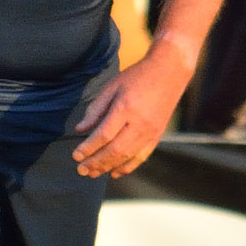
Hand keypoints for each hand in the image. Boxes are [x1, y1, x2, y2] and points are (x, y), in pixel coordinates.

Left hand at [72, 47, 190, 178]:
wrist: (169, 72)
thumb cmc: (137, 77)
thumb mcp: (111, 87)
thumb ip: (95, 109)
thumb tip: (80, 129)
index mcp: (126, 109)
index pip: (104, 135)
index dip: (88, 148)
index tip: (75, 156)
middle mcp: (140, 123)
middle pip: (115, 150)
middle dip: (96, 162)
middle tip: (81, 170)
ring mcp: (151, 131)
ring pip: (128, 156)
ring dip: (109, 167)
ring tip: (93, 174)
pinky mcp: (157, 135)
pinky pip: (142, 156)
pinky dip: (128, 166)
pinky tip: (115, 172)